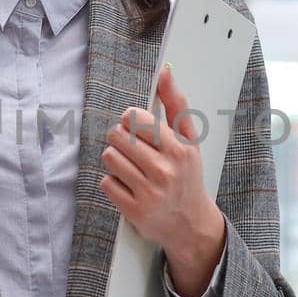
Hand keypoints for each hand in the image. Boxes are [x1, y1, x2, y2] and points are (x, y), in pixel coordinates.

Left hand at [98, 65, 223, 265]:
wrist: (191, 224)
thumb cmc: (187, 175)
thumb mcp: (189, 140)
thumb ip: (176, 104)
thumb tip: (165, 72)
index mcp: (179, 149)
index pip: (134, 119)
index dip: (130, 122)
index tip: (137, 130)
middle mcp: (164, 171)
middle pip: (117, 137)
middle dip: (121, 140)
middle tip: (134, 151)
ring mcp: (149, 192)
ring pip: (109, 158)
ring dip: (116, 161)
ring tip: (132, 168)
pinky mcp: (134, 211)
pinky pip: (106, 183)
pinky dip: (114, 183)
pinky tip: (129, 187)